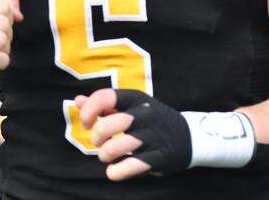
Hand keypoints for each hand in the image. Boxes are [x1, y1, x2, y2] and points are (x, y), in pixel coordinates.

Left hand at [76, 88, 190, 181]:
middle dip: (97, 137)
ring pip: (118, 146)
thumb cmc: (150, 122)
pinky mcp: (160, 157)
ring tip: (106, 157)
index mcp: (136, 99)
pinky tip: (113, 172)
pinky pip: (133, 166)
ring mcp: (154, 136)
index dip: (89, 111)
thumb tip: (78, 101)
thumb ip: (104, 105)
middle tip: (98, 143)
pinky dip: (117, 171)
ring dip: (105, 155)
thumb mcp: (130, 108)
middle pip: (109, 124)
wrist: (190, 137)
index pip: (106, 97)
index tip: (87, 123)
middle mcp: (146, 114)